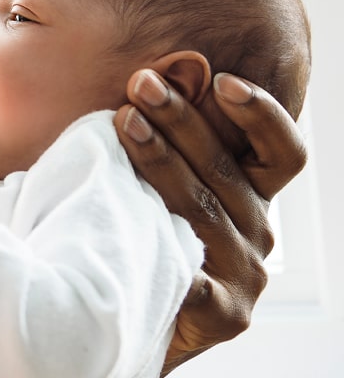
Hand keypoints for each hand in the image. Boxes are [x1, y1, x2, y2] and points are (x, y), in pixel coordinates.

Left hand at [114, 69, 306, 373]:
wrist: (132, 324)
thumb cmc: (142, 240)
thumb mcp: (162, 188)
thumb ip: (166, 145)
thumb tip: (144, 79)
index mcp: (251, 198)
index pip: (280, 152)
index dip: (261, 114)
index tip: (222, 80)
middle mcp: (257, 232)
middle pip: (224, 169)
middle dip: (180, 118)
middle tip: (142, 83)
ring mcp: (244, 275)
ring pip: (200, 207)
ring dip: (160, 158)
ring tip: (124, 121)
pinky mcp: (223, 314)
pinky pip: (194, 279)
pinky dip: (171, 254)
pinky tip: (142, 233)